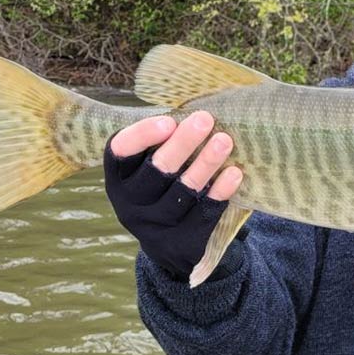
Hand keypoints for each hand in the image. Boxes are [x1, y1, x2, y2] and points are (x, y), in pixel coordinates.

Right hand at [104, 111, 242, 278]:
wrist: (170, 247)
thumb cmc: (162, 190)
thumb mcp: (148, 169)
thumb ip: (160, 144)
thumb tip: (193, 108)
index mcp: (119, 179)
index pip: (119, 153)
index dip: (141, 136)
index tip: (168, 121)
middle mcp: (131, 204)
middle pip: (156, 172)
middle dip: (182, 144)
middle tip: (204, 119)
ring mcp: (156, 226)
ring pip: (182, 193)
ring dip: (205, 164)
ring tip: (225, 140)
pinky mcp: (182, 241)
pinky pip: (203, 214)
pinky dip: (219, 192)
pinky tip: (234, 173)